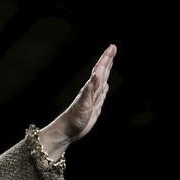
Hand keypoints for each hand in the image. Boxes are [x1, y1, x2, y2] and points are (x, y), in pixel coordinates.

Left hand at [39, 44, 116, 158]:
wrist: (67, 132)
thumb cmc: (73, 119)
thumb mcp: (83, 103)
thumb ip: (90, 89)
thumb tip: (97, 75)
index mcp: (90, 88)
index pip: (100, 70)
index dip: (106, 58)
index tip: (112, 47)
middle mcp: (91, 91)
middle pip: (102, 72)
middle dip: (108, 60)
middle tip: (112, 49)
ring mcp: (93, 99)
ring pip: (102, 81)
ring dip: (107, 71)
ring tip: (109, 62)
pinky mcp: (94, 107)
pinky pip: (102, 94)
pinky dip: (105, 87)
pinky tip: (105, 85)